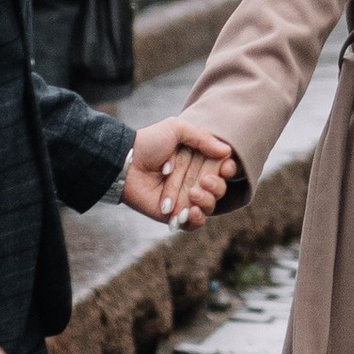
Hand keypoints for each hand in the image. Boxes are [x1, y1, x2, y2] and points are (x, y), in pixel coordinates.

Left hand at [122, 114, 238, 225]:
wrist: (125, 163)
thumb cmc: (149, 143)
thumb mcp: (176, 129)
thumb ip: (202, 138)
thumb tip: (227, 151)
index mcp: (198, 160)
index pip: (222, 168)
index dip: (228, 170)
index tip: (225, 168)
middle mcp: (194, 179)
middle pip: (219, 189)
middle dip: (217, 187)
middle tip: (204, 181)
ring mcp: (185, 198)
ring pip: (210, 207)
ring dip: (207, 202)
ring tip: (193, 194)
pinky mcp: (174, 215)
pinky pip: (193, 224)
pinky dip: (196, 220)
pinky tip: (190, 211)